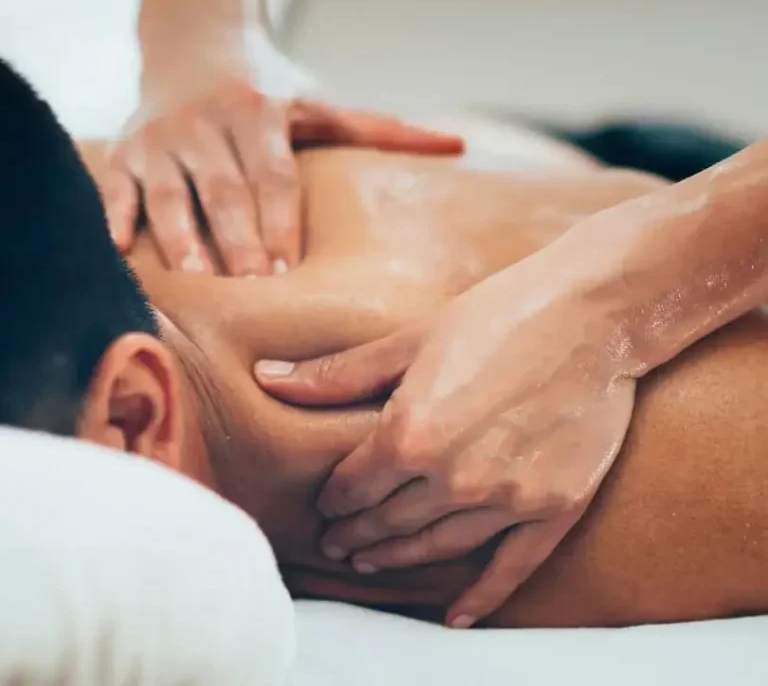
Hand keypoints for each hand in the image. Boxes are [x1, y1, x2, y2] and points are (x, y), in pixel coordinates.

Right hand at [105, 47, 462, 274]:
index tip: (286, 267)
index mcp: (259, 114)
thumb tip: (457, 146)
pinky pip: (115, 187)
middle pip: (224, 190)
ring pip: (169, 193)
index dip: (279, 219)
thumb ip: (384, 129)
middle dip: (236, 239)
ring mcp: (160, 138)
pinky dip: (114, 218)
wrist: (195, 46)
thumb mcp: (323, 105)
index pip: (273, 175)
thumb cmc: (270, 91)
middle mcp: (206, 124)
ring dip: (180, 239)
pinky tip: (118, 252)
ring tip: (195, 284)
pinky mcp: (126, 151)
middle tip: (249, 287)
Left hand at [256, 252, 635, 626]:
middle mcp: (454, 476)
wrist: (591, 314)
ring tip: (372, 563)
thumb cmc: (497, 315)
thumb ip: (339, 374)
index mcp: (411, 431)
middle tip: (337, 545)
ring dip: (399, 558)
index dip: (335, 498)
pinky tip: (456, 615)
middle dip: (357, 533)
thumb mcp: (411, 339)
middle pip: (389, 520)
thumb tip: (269, 377)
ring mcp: (508, 498)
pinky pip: (511, 567)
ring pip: (438, 546)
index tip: (327, 505)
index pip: (355, 484)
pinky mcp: (555, 507)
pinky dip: (481, 596)